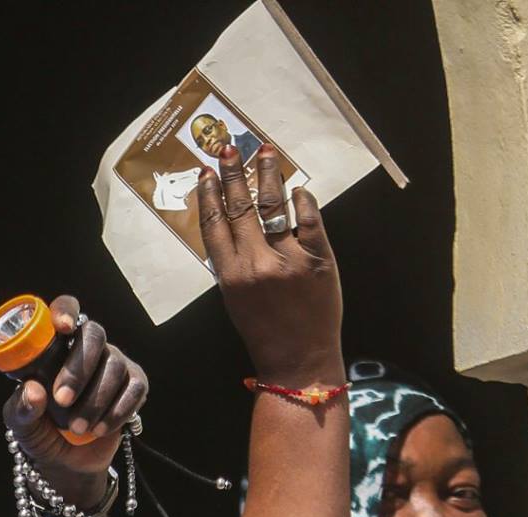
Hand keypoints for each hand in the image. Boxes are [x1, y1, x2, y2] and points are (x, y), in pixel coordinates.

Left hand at [1, 295, 148, 492]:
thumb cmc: (39, 434)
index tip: (62, 328)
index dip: (66, 311)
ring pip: (114, 366)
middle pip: (94, 335)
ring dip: (94, 401)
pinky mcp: (134, 385)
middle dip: (79, 369)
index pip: (66, 312)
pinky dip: (116, 411)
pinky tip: (100, 428)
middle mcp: (88, 349)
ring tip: (77, 428)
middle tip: (62, 400)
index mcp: (56, 348)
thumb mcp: (21, 425)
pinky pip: (134, 389)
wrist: (66, 464)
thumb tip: (33, 390)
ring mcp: (114, 365)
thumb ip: (21, 408)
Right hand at [197, 146, 342, 385]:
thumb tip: (232, 225)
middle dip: (234, 174)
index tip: (208, 173)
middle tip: (230, 148)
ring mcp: (289, 258)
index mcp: (230, 275)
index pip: (214, 224)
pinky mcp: (319, 258)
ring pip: (274, 206)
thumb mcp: (236, 300)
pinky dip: (302, 200)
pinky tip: (297, 188)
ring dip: (268, 176)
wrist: (299, 358)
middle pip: (240, 208)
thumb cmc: (265, 331)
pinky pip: (309, 219)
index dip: (210, 195)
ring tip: (265, 153)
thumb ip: (232, 264)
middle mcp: (256, 263)